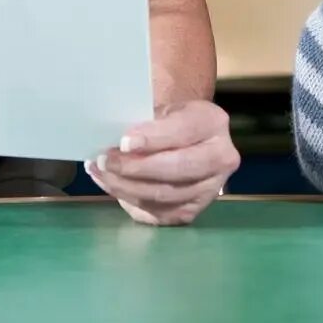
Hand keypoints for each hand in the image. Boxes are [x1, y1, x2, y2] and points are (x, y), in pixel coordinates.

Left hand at [86, 99, 238, 225]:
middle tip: (105, 161)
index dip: (152, 139)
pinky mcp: (194, 211)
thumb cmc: (168, 119)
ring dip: (126, 187)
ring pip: (165, 195)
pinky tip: (111, 187)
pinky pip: (159, 213)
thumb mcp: (161, 109)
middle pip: (177, 169)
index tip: (123, 142)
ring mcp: (210, 189)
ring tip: (100, 173)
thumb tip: (115, 141)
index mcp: (213, 122)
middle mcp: (222, 158)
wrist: (185, 138)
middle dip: (135, 168)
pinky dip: (130, 201)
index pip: (183, 132)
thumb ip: (144, 123)